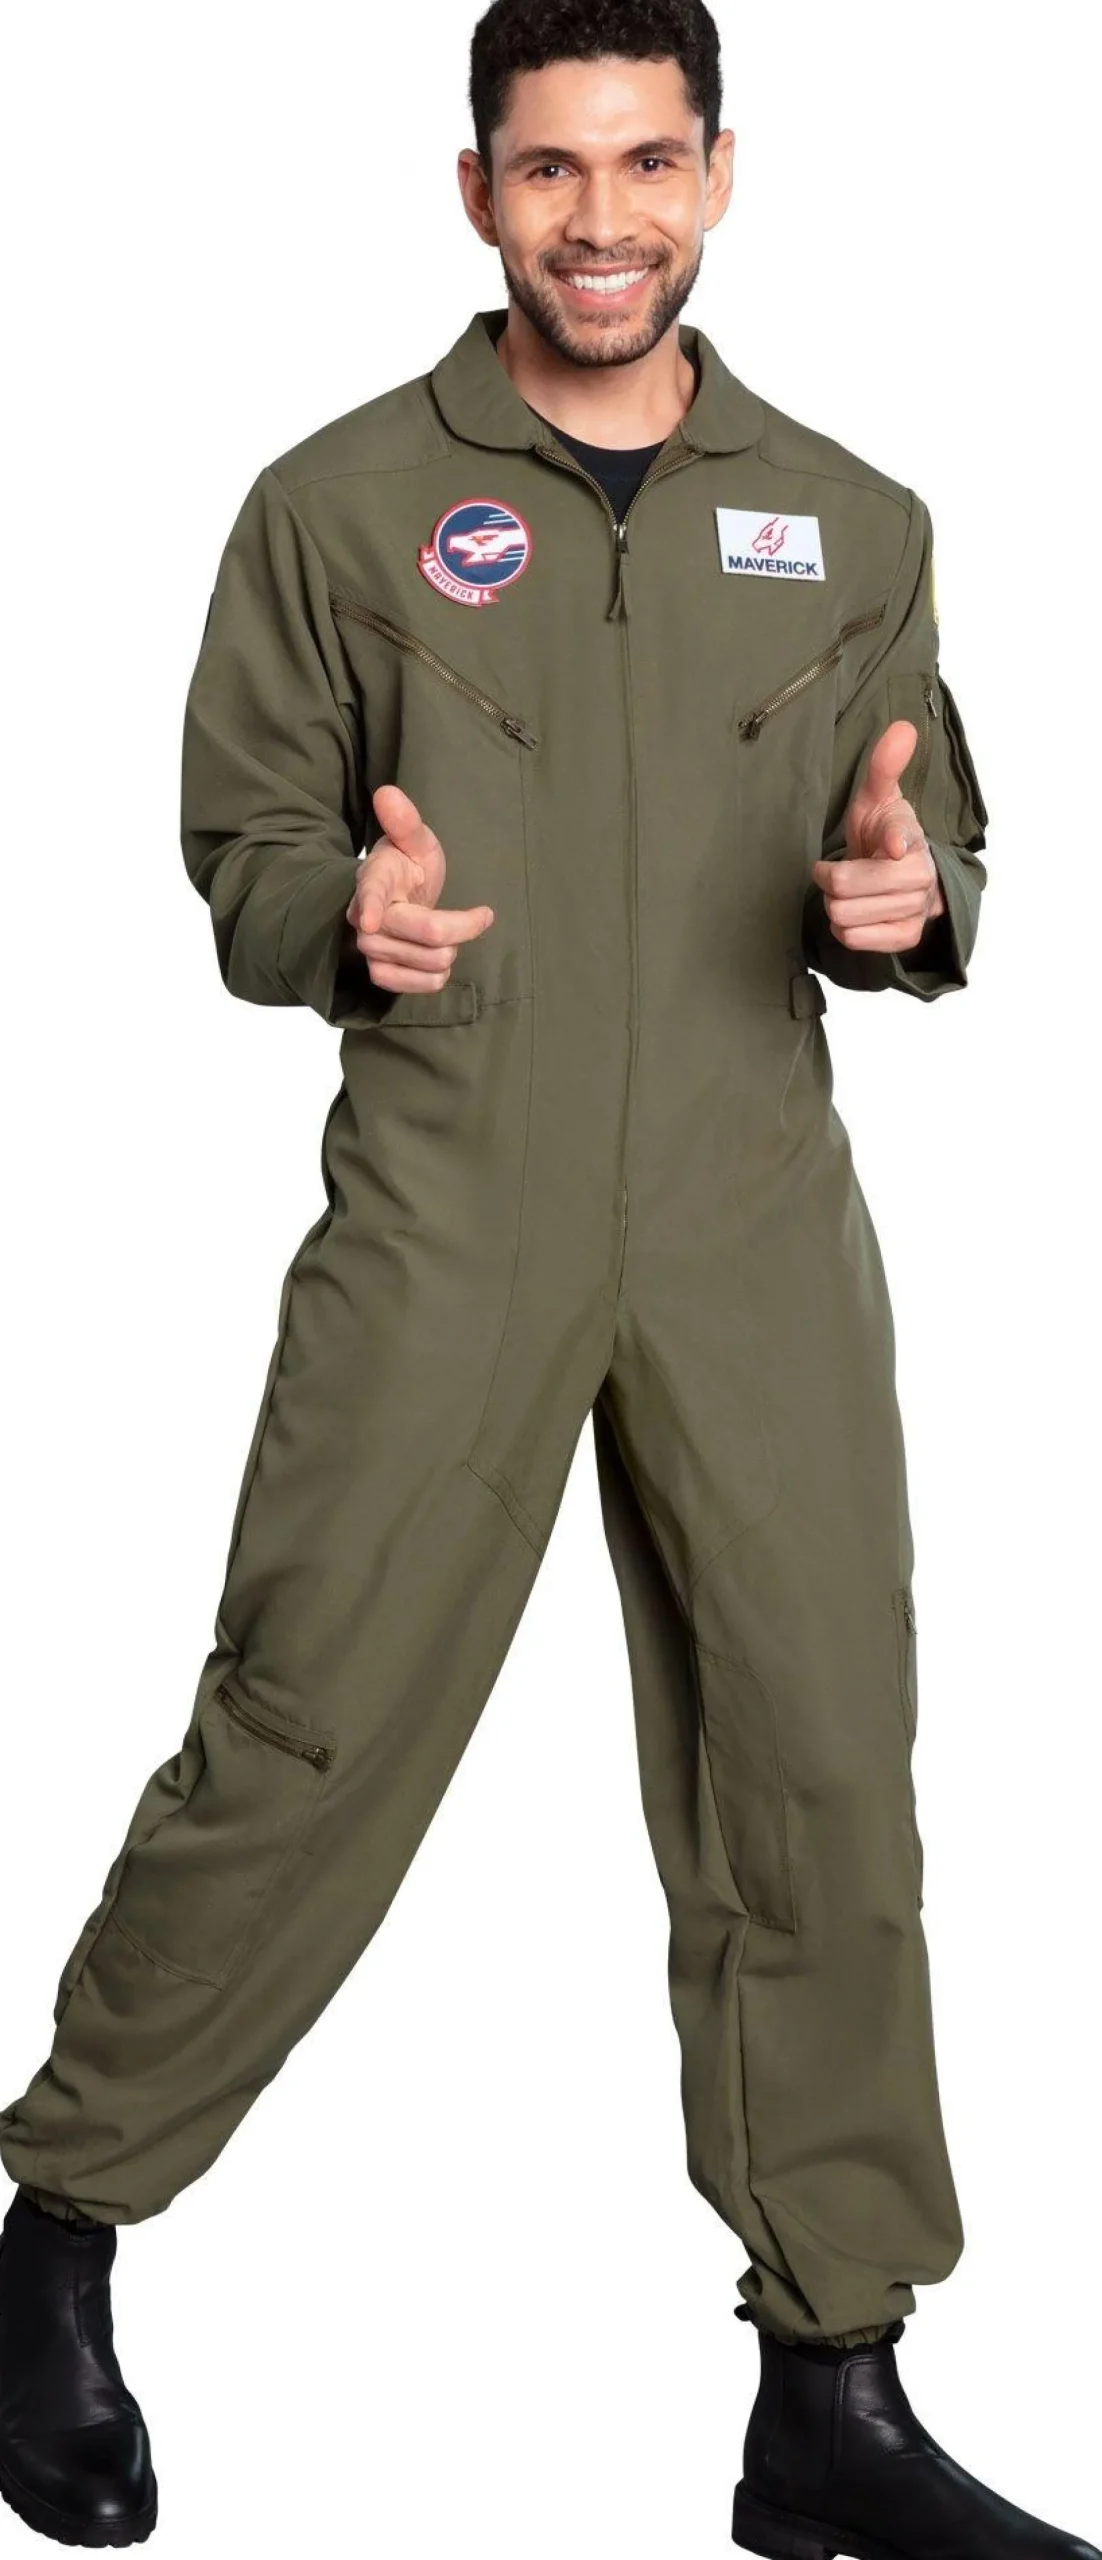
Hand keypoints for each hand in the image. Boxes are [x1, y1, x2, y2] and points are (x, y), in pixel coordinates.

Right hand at [345, 783, 494, 993]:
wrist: (399, 898)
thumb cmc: (409, 867)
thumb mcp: (416, 841)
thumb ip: (405, 822)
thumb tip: (387, 792)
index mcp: (375, 879)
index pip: (371, 892)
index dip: (371, 907)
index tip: (371, 920)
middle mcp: (366, 917)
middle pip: (424, 933)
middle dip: (461, 928)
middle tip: (479, 917)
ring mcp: (370, 947)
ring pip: (423, 962)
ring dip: (449, 953)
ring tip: (455, 939)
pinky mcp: (379, 971)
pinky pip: (407, 987)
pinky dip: (432, 979)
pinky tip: (441, 964)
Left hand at [811, 720, 945, 951]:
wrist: (903, 876)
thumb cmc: (882, 834)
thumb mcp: (877, 798)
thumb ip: (884, 766)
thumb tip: (901, 727)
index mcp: (912, 837)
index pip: (903, 840)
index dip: (894, 842)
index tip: (891, 846)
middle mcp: (920, 876)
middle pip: (845, 887)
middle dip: (829, 879)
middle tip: (835, 871)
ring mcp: (915, 909)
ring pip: (844, 915)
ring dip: (835, 904)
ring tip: (848, 891)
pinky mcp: (905, 936)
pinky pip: (855, 940)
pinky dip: (844, 929)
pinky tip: (855, 914)